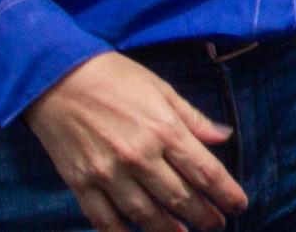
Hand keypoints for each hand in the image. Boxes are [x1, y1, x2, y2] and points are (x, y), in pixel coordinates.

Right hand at [20, 52, 247, 231]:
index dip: (225, 192)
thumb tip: (225, 136)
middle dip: (203, 215)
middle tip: (218, 225)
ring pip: (145, 214)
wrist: (56, 79)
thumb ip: (193, 118)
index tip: (239, 205)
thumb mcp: (162, 89)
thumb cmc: (115, 79)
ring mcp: (108, 173)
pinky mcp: (81, 183)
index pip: (204, 171)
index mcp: (164, 129)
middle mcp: (139, 156)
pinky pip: (104, 219)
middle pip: (179, 196)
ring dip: (168, 229)